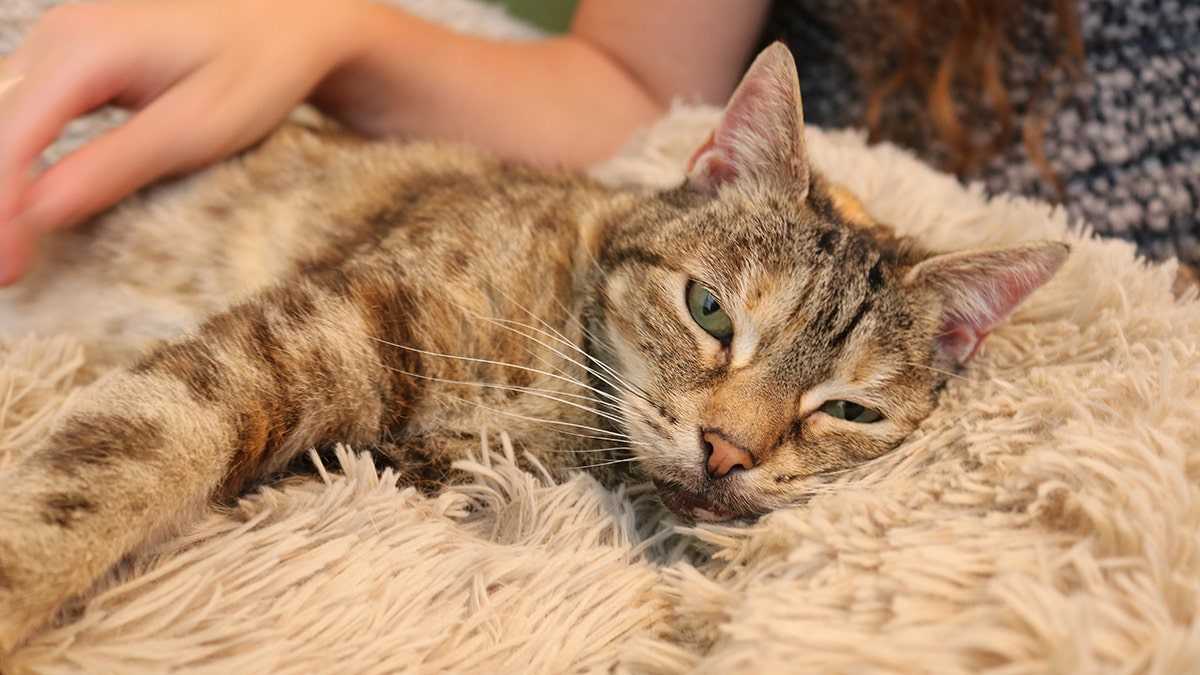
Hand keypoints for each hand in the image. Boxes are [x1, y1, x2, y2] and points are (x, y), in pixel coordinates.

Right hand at [0, 0, 354, 283]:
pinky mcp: (70, 58)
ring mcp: (59, 42)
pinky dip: (14, 159)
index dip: (0, 210)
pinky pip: (21, 111)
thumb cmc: (259, 68)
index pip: (10, 138)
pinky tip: (25, 206)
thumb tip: (40, 211)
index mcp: (86, 48)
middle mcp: (58, 36)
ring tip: (14, 251)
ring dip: (1, 183)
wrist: (291, 21)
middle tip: (8, 273)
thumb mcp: (199, 128)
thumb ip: (117, 166)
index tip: (8, 270)